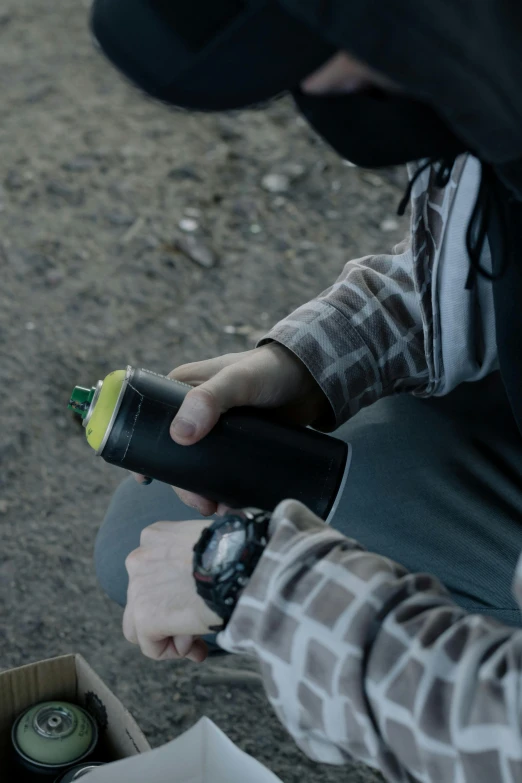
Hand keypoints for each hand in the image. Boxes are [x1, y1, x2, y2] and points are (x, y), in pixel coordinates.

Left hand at [123, 520, 221, 661]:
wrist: (236, 563)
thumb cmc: (234, 552)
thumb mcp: (209, 545)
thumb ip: (193, 562)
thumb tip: (196, 597)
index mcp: (155, 536)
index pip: (153, 572)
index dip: (174, 593)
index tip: (197, 603)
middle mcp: (139, 559)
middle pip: (143, 599)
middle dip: (169, 616)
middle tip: (196, 628)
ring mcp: (138, 588)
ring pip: (139, 626)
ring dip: (168, 635)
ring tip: (196, 636)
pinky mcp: (144, 615)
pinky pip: (151, 647)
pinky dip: (173, 651)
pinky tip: (197, 643)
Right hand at [134, 343, 328, 514]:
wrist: (312, 379)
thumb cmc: (270, 369)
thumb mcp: (238, 379)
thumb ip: (210, 398)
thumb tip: (180, 435)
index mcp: (181, 389)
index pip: (152, 422)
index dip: (145, 450)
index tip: (146, 479)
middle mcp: (194, 411)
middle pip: (177, 454)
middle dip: (183, 484)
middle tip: (201, 505)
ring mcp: (217, 431)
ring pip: (199, 467)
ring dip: (203, 491)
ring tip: (219, 510)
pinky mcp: (239, 446)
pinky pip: (224, 471)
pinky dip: (224, 489)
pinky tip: (231, 505)